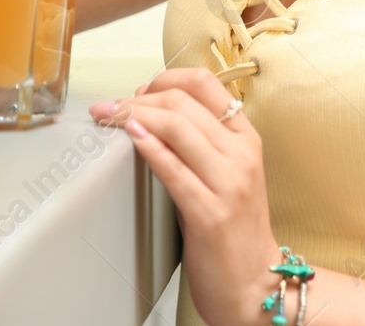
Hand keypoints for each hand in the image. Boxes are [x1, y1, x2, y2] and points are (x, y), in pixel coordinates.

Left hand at [90, 70, 278, 325]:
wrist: (256, 284)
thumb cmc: (236, 231)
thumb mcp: (230, 174)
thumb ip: (203, 144)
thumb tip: (155, 116)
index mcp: (248, 139)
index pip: (207, 84)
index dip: (166, 79)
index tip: (140, 91)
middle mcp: (242, 154)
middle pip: (184, 102)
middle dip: (138, 97)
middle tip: (110, 106)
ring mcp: (229, 183)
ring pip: (176, 126)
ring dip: (133, 115)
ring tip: (108, 117)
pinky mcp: (210, 213)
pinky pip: (173, 169)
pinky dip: (147, 147)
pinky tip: (130, 137)